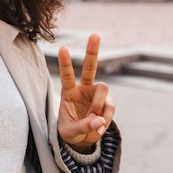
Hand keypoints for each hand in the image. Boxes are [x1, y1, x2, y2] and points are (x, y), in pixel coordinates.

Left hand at [57, 33, 114, 152]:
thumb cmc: (70, 131)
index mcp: (68, 91)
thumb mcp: (70, 132)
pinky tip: (99, 128)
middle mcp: (83, 88)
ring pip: (103, 88)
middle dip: (92, 51)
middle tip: (95, 34)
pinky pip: (110, 107)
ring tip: (94, 122)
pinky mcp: (107, 103)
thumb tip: (99, 120)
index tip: (62, 47)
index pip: (66, 75)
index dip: (65, 62)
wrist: (81, 138)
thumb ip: (83, 126)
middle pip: (90, 67)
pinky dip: (106, 119)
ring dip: (99, 104)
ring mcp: (97, 95)